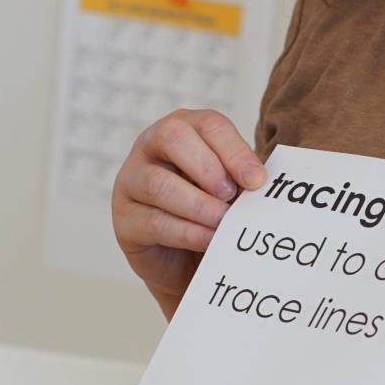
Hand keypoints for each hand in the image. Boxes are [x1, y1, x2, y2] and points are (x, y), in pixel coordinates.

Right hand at [112, 109, 267, 313]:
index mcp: (183, 128)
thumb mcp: (230, 188)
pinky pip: (154, 221)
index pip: (208, 124)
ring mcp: (131, 181)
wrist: (185, 260)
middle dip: (207, 166)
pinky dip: (188, 232)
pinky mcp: (124, 219)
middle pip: (173, 136)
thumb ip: (240, 179)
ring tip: (224, 222)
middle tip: (231, 195)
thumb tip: (261, 181)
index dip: (234, 150)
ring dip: (198, 204)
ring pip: (159, 183)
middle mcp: (150, 146)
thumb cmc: (211, 211)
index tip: (258, 181)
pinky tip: (210, 241)